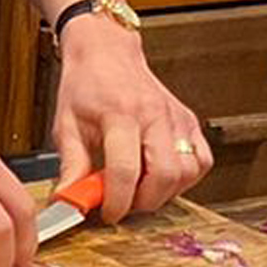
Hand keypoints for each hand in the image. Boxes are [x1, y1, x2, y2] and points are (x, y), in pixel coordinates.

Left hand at [48, 16, 211, 222]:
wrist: (106, 53)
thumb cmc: (85, 87)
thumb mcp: (66, 126)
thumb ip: (71, 167)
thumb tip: (68, 203)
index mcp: (120, 114)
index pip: (126, 170)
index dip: (118, 202)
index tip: (107, 213)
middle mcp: (155, 115)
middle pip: (165, 175)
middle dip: (144, 201)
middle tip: (124, 203)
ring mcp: (177, 118)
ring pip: (187, 172)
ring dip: (165, 192)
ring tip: (139, 187)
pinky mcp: (189, 121)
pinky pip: (201, 161)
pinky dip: (185, 178)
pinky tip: (160, 175)